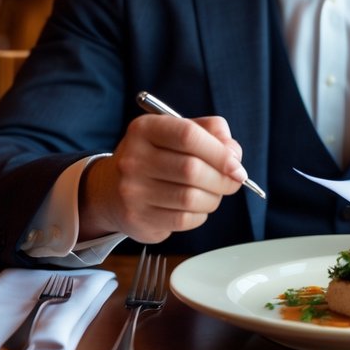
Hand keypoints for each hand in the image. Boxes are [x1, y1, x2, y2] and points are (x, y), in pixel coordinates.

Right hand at [78, 113, 246, 242]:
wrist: (112, 190)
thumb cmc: (156, 157)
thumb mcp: (177, 134)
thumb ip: (210, 133)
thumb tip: (233, 153)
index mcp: (145, 129)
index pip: (188, 135)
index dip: (220, 152)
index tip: (237, 166)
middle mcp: (133, 158)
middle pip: (192, 170)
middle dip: (223, 179)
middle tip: (233, 182)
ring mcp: (132, 190)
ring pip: (191, 198)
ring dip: (213, 198)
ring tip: (214, 194)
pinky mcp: (137, 218)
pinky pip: (183, 220)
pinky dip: (200, 215)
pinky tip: (196, 208)